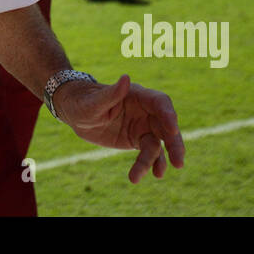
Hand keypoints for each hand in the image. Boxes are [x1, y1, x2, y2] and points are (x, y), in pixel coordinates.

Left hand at [54, 74, 185, 182]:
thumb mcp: (93, 101)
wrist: (75, 114)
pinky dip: (154, 164)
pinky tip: (155, 174)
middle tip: (179, 161)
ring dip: (159, 160)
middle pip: (166, 125)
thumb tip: (126, 78)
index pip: (160, 102)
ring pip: (158, 143)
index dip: (168, 115)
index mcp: (137, 95)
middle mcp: (145, 110)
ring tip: (158, 175)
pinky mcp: (137, 140)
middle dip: (174, 143)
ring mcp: (143, 126)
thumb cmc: (82, 101)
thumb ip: (111, 93)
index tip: (172, 130)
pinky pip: (150, 153)